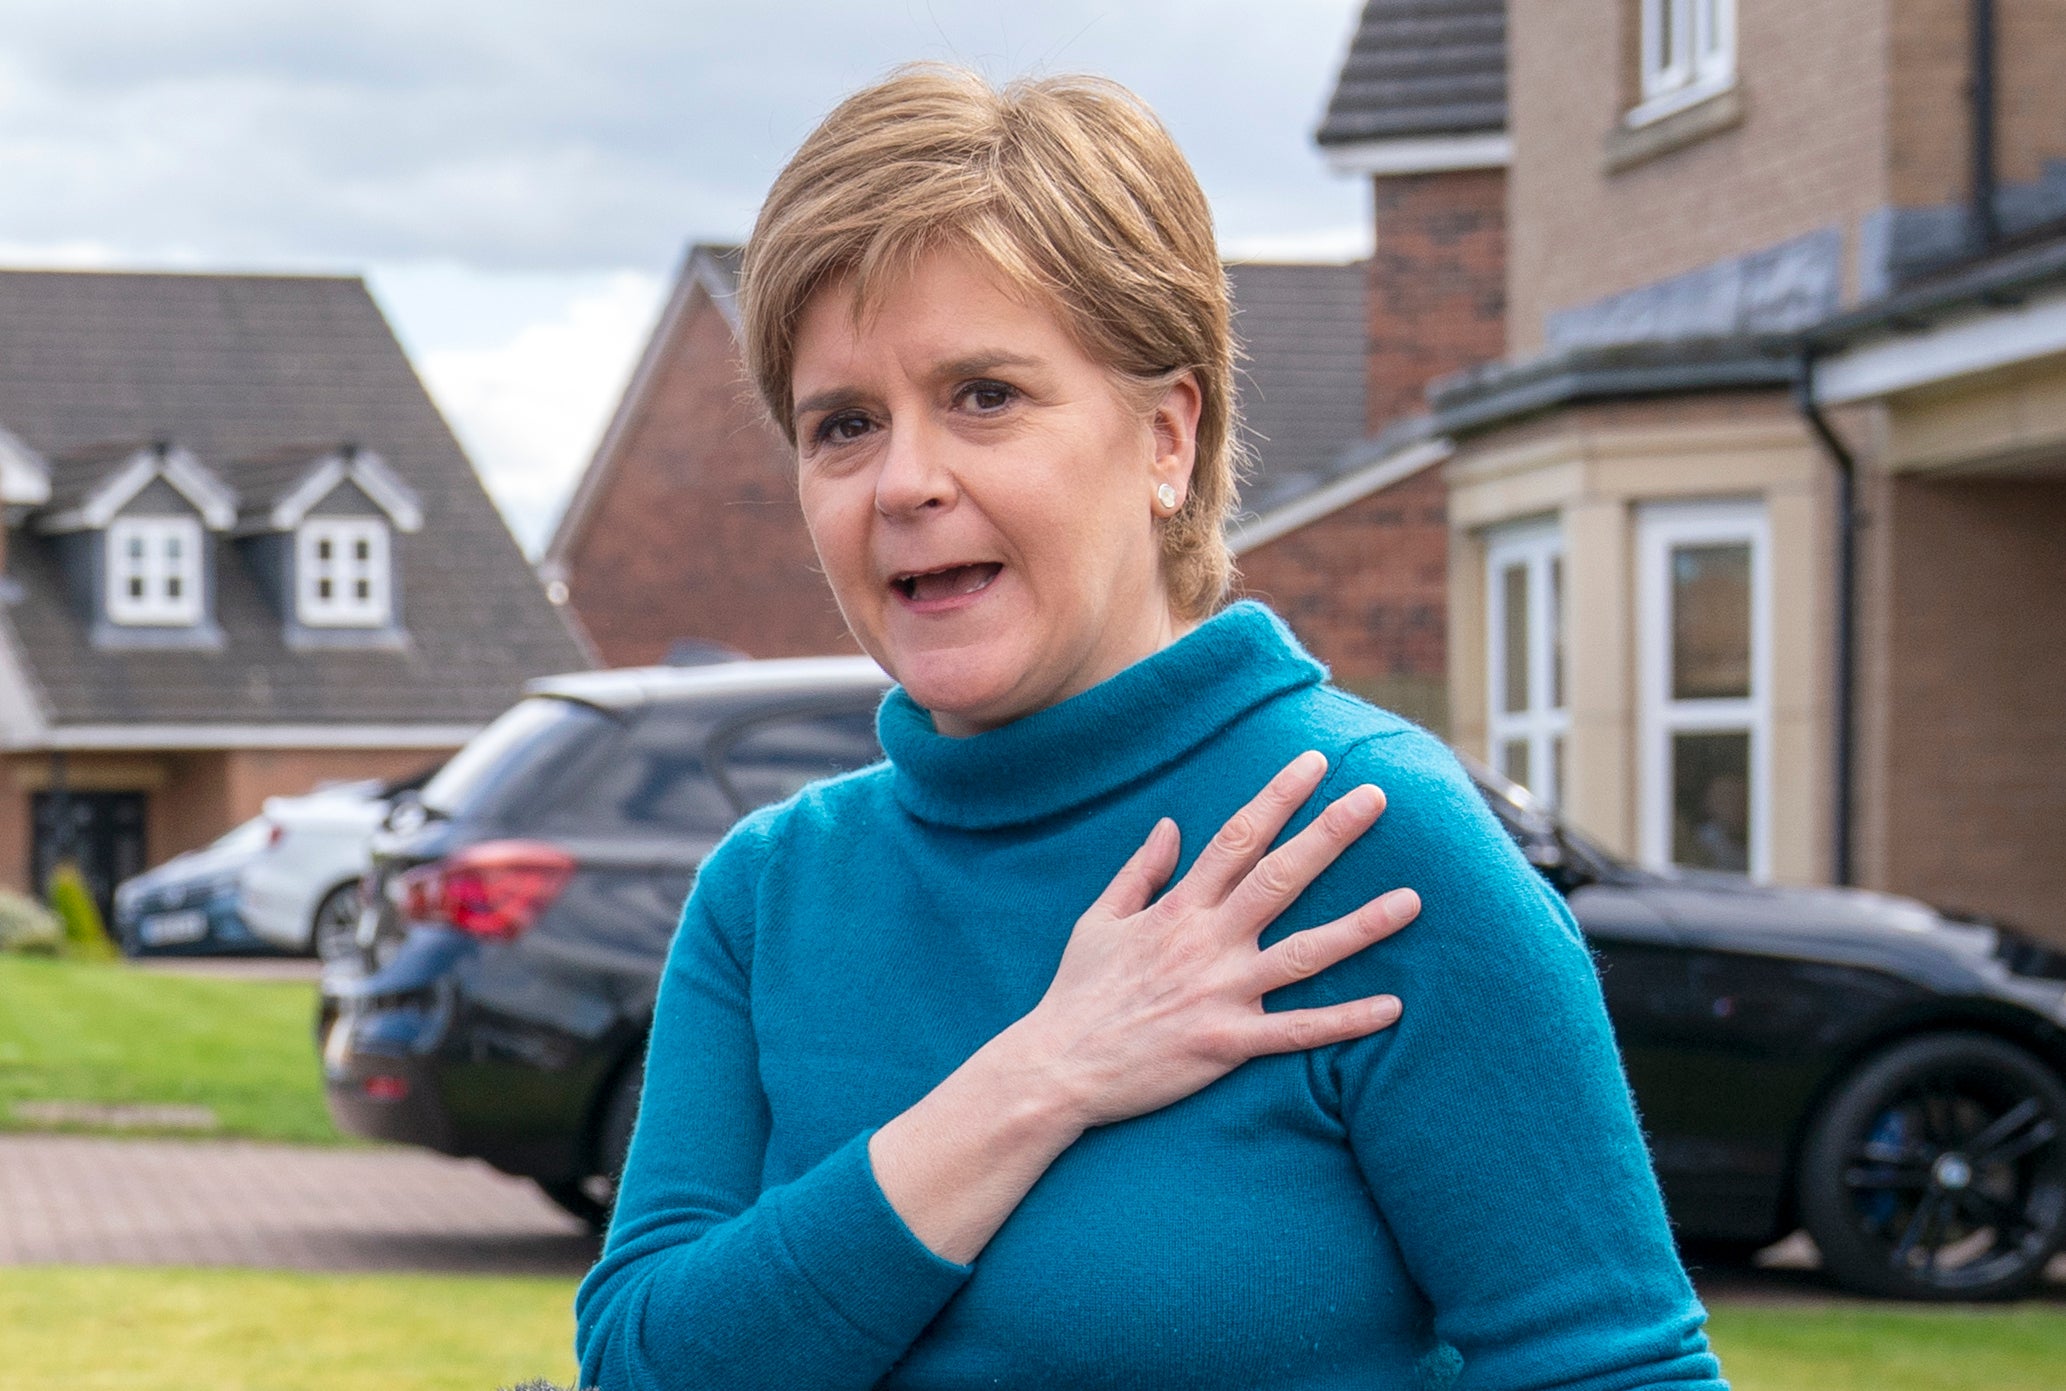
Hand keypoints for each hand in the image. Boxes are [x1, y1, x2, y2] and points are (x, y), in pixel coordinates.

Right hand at [1013, 750, 1417, 1130]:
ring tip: (1412, 900)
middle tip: (1377, 798)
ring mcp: (1220, 993)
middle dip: (1330, 834)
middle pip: (1280, 877)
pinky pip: (1295, 1031)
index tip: (1315, 763)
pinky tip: (1391, 1006)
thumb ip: (1140, 872)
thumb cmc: (1078, 993)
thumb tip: (1172, 825)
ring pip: (1304, 953)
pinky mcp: (1226, 1045)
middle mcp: (1205, 942)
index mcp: (1177, 908)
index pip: (1237, 837)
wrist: (1056, 1068)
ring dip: (1361, 926)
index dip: (1278, 797)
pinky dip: (1344, 1020)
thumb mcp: (1099, 920)